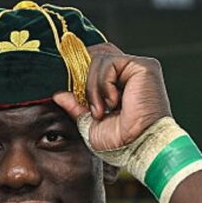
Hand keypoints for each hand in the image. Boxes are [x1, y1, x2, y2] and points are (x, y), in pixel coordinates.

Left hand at [53, 45, 171, 151]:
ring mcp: (136, 67)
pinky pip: (109, 63)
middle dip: (83, 77)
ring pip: (98, 58)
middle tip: (86, 102)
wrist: (139, 148)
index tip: (73, 93)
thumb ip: (76, 107)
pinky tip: (113, 103)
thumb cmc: (122, 143)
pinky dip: (103, 84)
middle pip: (96, 54)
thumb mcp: (91, 124)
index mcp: (119, 85)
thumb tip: (59, 94)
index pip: (95, 63)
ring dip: (93, 87)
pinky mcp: (142, 66)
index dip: (80, 73)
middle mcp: (129, 73)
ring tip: (101, 110)